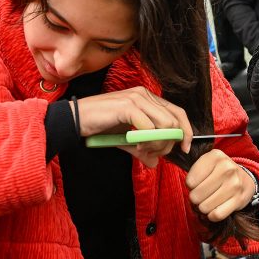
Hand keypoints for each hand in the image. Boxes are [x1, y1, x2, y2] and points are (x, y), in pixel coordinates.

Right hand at [72, 86, 191, 167]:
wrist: (73, 120)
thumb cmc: (97, 126)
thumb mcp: (124, 139)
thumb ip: (142, 148)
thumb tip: (154, 163)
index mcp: (147, 98)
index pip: (178, 112)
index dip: (186, 131)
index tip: (184, 149)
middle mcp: (145, 94)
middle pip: (175, 120)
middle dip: (169, 143)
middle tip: (154, 154)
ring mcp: (137, 98)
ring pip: (166, 124)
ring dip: (158, 143)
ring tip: (143, 150)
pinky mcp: (127, 106)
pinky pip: (149, 128)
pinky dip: (146, 141)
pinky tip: (135, 145)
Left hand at [185, 148, 258, 222]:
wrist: (245, 179)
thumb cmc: (218, 173)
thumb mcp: (205, 164)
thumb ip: (192, 170)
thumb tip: (189, 188)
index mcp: (215, 157)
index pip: (190, 181)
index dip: (191, 185)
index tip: (199, 182)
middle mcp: (227, 168)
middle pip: (196, 196)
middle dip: (196, 198)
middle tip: (204, 193)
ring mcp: (235, 184)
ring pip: (204, 207)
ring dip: (204, 207)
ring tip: (210, 200)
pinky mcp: (240, 199)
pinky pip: (217, 215)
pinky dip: (212, 216)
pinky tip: (216, 208)